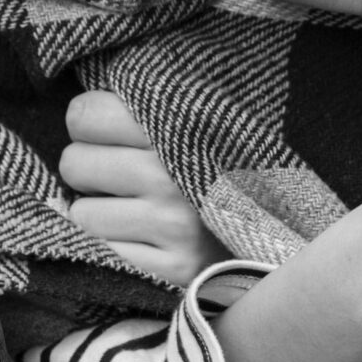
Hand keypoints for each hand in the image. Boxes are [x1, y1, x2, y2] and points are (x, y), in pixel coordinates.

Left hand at [58, 90, 227, 285]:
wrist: (286, 220)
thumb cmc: (229, 155)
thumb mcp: (201, 110)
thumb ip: (151, 96)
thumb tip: (82, 96)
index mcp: (179, 121)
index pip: (84, 115)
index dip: (88, 121)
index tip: (106, 129)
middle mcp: (171, 174)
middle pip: (75, 163)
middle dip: (89, 165)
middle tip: (117, 168)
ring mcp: (173, 224)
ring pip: (83, 212)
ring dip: (101, 208)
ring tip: (134, 201)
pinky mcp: (175, 265)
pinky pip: (107, 248)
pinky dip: (121, 240)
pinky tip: (150, 230)